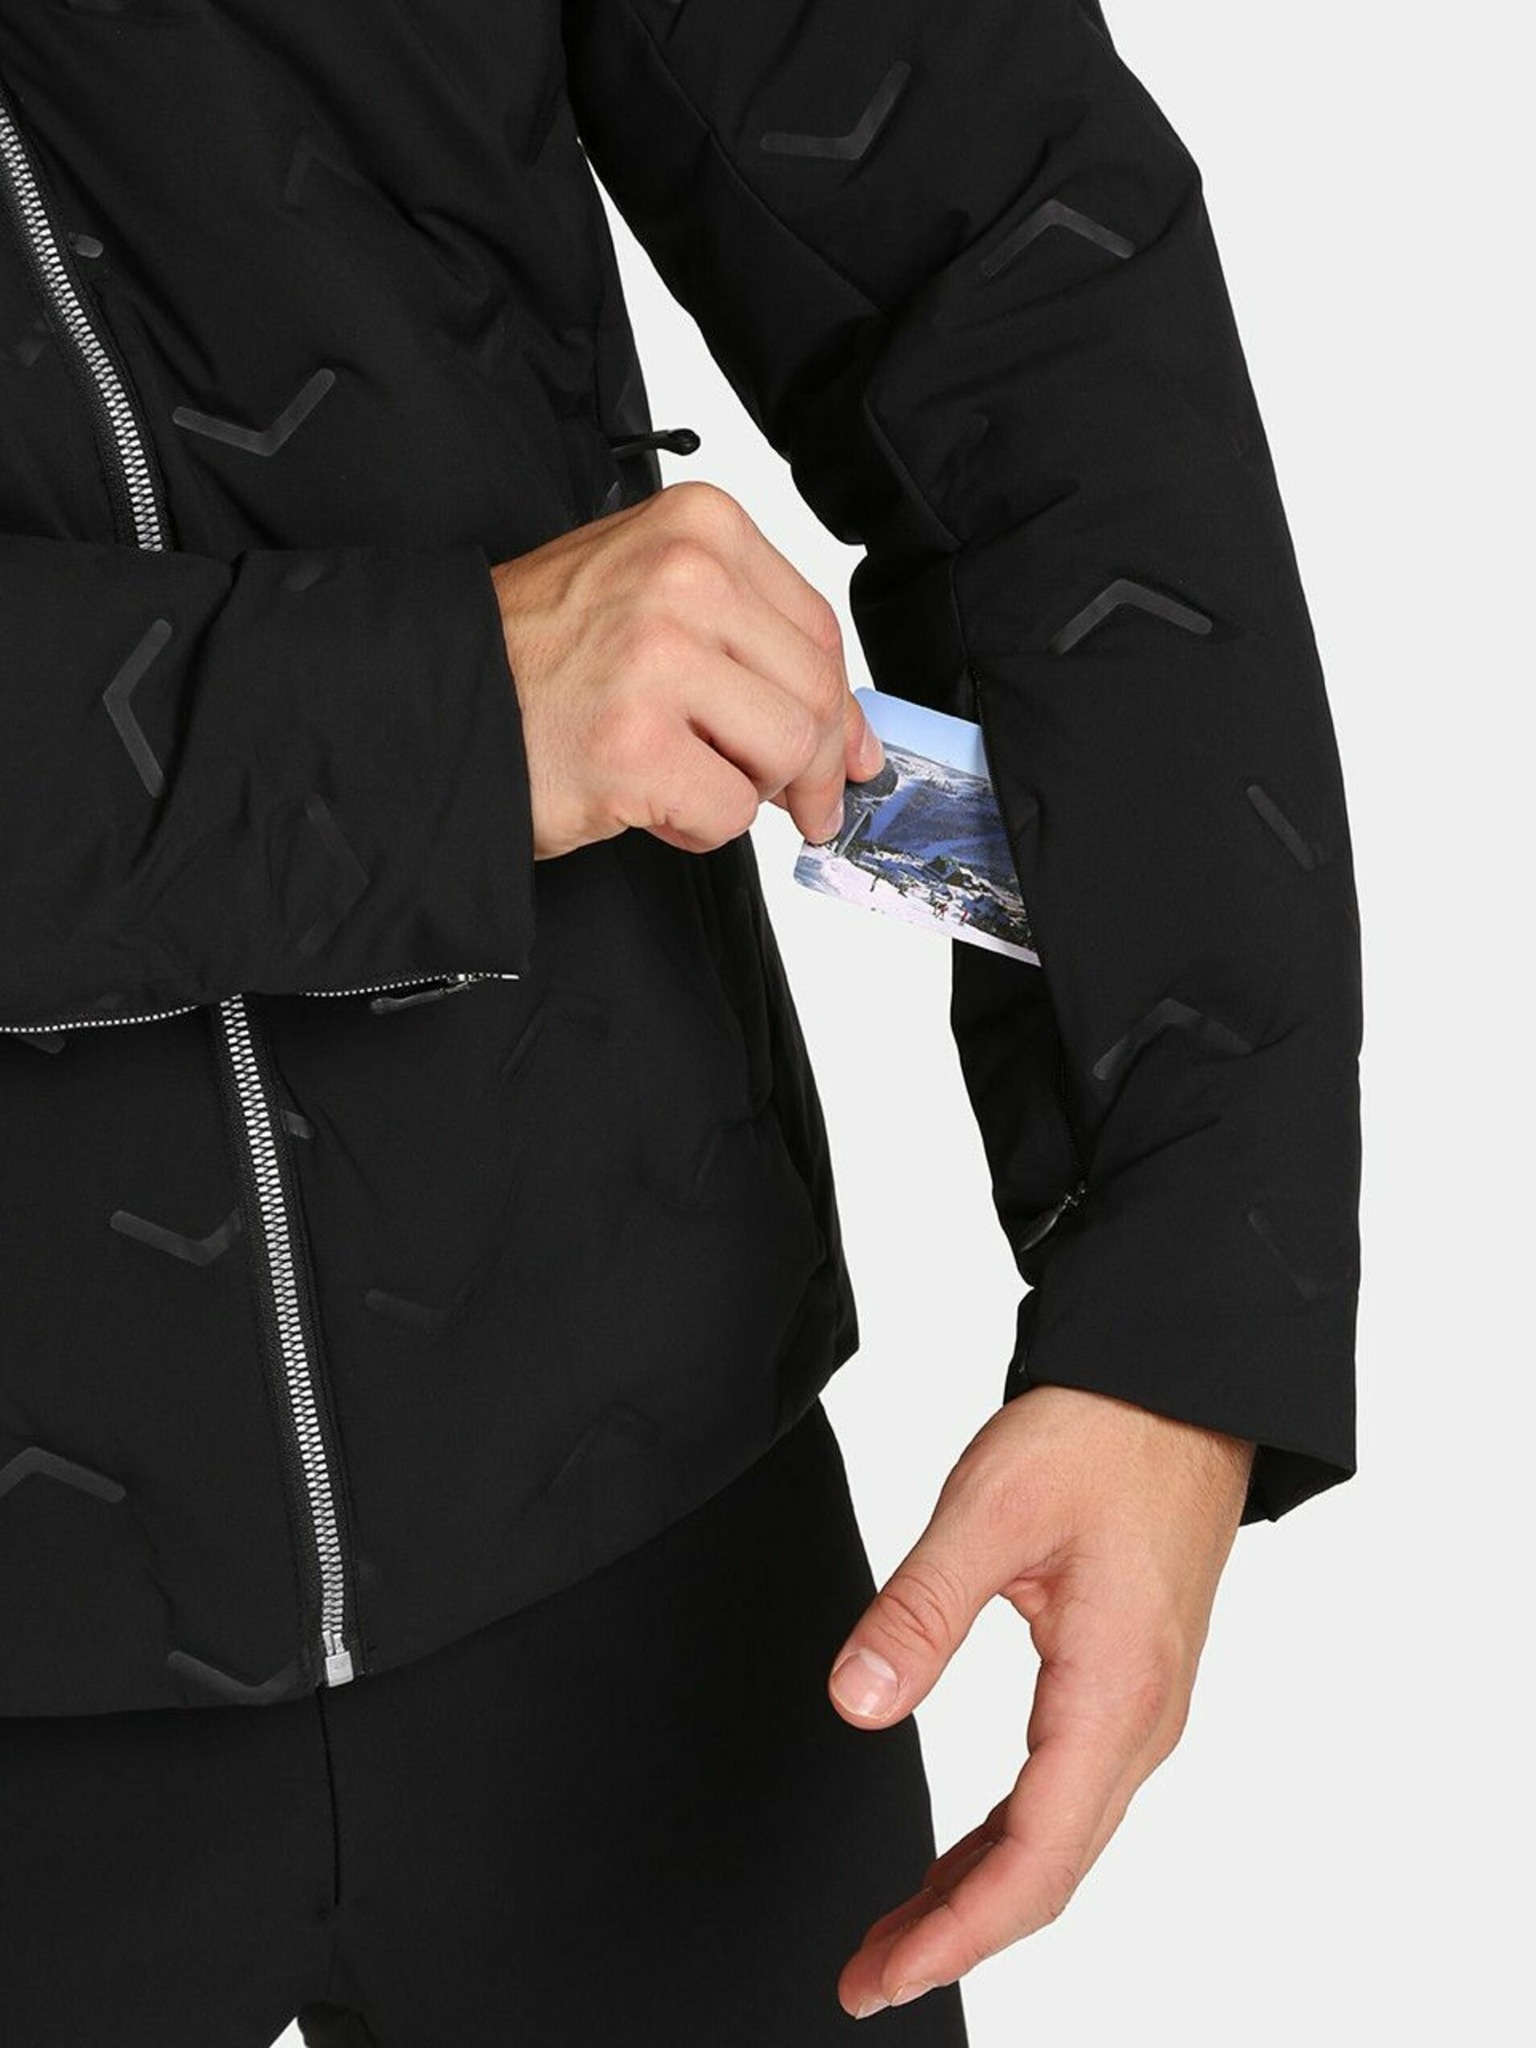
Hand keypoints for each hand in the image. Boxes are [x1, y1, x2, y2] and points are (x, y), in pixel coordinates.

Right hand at [490, 480, 882, 858]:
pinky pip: (727, 811)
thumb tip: (849, 736)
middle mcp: (683, 580)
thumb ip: (755, 647)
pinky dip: (697, 827)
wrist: (429, 695)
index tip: (840, 757)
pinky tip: (647, 800)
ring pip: (781, 754)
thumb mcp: (653, 602)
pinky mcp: (634, 746)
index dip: (837, 710)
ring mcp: (657, 661)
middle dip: (807, 767)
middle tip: (794, 804)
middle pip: (813, 696)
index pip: (819, 630)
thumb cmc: (537, 657)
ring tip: (681, 776)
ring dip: (744, 789)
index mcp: (700, 528)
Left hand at [827, 1384, 1254, 2016]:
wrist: (1176, 1384)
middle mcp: (1142, 1719)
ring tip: (897, 1933)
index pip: (1036, 1859)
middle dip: (958, 1934)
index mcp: (1114, 1692)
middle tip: (867, 1975)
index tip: (884, 1976)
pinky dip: (1009, 1842)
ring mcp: (1143, 1706)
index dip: (958, 1932)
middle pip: (1050, 1871)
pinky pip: (1069, 1793)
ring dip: (980, 1894)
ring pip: (1061, 1839)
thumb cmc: (1100, 1435)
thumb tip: (857, 1703)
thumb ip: (920, 1608)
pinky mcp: (1128, 1682)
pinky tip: (962, 1857)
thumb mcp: (991, 1507)